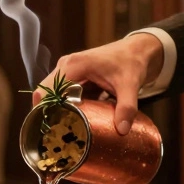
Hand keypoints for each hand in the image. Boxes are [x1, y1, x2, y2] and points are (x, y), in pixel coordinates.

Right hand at [33, 33, 163, 134]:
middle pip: (46, 94)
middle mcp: (66, 66)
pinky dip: (67, 107)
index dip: (45, 111)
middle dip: (50, 114)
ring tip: (64, 130)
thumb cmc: (131, 62)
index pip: (47, 91)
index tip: (51, 129)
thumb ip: (126, 107)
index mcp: (74, 66)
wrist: (138, 50)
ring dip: (57, 111)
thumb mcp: (130, 85)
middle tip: (57, 134)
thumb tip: (121, 130)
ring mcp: (68, 70)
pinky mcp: (74, 76)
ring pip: (54, 95)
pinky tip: (75, 121)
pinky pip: (64, 94)